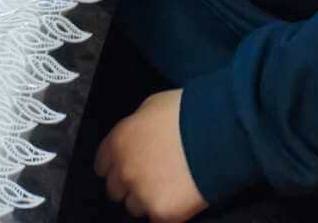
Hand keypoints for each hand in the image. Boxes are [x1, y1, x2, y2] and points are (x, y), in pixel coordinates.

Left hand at [95, 91, 205, 222]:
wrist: (215, 131)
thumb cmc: (187, 111)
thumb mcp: (153, 105)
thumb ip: (136, 126)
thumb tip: (137, 136)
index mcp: (119, 141)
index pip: (102, 164)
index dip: (115, 164)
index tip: (127, 165)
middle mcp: (124, 170)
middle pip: (116, 190)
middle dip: (130, 184)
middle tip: (152, 175)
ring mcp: (142, 194)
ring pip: (135, 206)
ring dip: (148, 198)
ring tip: (170, 184)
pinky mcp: (161, 212)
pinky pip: (157, 218)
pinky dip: (167, 210)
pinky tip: (180, 195)